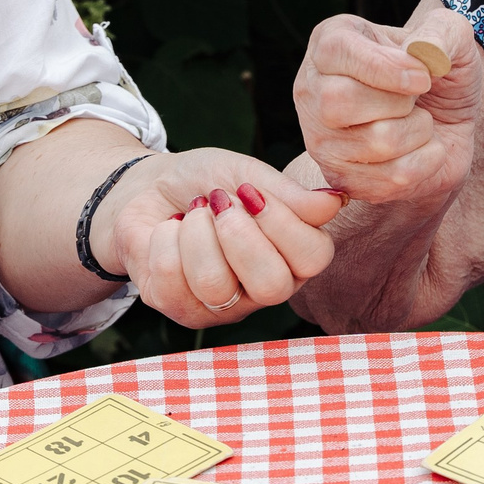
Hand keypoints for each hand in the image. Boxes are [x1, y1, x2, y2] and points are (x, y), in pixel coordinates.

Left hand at [102, 149, 343, 328]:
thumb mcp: (247, 174)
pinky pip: (172, 280)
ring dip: (197, 232)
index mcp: (292, 255)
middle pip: (272, 286)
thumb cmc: (208, 182)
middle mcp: (264, 289)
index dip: (282, 222)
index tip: (250, 190)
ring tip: (193, 212)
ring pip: (215, 285)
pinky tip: (169, 229)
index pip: (314, 258)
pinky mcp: (179, 309)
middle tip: (220, 202)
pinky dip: (166, 238)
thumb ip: (288, 194)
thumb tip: (335, 201)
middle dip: (239, 234)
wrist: (148, 187)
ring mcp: (222, 306)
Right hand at [292, 4, 479, 206]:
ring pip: (375, 142)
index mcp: (330, 44)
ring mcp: (321, 140)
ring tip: (420, 121)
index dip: (385, 67)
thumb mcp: (451, 36)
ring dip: (419, 130)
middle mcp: (312, 90)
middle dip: (399, 102)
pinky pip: (391, 178)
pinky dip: (425, 161)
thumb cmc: (438, 74)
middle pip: (339, 101)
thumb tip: (423, 52)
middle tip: (416, 98)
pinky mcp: (342, 179)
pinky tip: (420, 148)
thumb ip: (442, 31)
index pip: (336, 51)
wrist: (446, 126)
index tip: (423, 77)